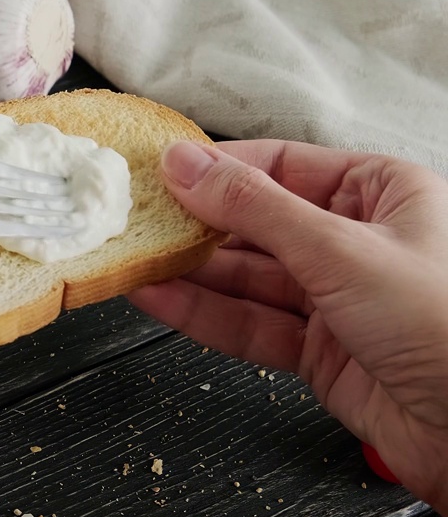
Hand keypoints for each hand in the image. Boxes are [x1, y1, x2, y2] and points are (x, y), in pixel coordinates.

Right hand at [128, 140, 447, 514]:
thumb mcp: (341, 249)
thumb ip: (254, 207)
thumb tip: (186, 164)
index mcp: (383, 194)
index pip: (281, 165)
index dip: (217, 169)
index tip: (158, 172)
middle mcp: (358, 241)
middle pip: (257, 223)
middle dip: (195, 226)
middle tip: (135, 220)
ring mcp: (338, 299)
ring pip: (247, 278)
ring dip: (189, 273)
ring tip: (133, 260)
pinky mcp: (321, 352)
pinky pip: (250, 325)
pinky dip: (203, 314)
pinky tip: (158, 299)